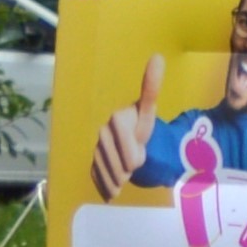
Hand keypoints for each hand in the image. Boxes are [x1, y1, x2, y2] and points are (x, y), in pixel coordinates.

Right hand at [88, 54, 163, 197]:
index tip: (136, 159)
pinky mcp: (90, 163)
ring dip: (122, 176)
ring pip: (112, 171)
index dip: (134, 150)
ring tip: (129, 172)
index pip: (127, 137)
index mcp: (119, 118)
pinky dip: (108, 186)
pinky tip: (114, 190)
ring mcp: (96, 148)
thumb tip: (156, 56)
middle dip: (134, 165)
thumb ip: (151, 85)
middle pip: (125, 161)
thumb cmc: (140, 127)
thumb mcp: (149, 109)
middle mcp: (104, 131)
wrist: (128, 145)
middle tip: (139, 161)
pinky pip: (100, 179)